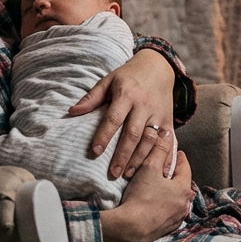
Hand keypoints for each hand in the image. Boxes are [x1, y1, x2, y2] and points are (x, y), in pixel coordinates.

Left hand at [70, 48, 174, 179]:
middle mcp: (144, 105)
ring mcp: (159, 114)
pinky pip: (168, 141)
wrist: (158, 67)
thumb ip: (91, 98)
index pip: (114, 118)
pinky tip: (159, 172)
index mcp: (127, 94)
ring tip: (128, 174)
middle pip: (133, 134)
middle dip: (123, 155)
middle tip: (113, 173)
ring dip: (140, 159)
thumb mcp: (108, 81)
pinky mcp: (169, 120)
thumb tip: (71, 112)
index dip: (104, 135)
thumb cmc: (128, 76)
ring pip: (150, 141)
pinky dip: (165, 158)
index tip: (94, 152)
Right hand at [99, 136, 193, 241]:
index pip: (184, 166)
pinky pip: (167, 213)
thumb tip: (168, 134)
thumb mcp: (149, 167)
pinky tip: (152, 204)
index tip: (172, 151)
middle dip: (172, 175)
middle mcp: (184, 205)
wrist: (130, 230)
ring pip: (175, 200)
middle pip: (180, 184)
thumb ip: (159, 149)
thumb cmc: (141, 197)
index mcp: (183, 188)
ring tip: (156, 186)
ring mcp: (176, 219)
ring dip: (168, 192)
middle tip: (162, 167)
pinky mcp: (166, 229)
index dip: (177, 156)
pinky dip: (162, 206)